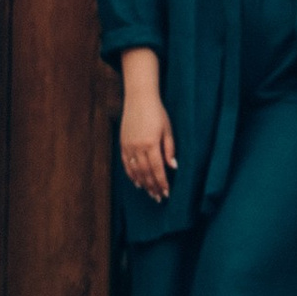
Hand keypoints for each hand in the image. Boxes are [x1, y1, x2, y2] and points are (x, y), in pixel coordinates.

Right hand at [119, 80, 176, 198]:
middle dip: (152, 187)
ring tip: (149, 192)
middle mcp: (138, 147)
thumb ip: (170, 149)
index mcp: (151, 144)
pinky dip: (131, 174)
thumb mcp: (168, 129)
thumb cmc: (157, 112)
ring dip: (142, 183)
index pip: (157, 169)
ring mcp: (128, 146)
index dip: (162, 183)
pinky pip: (126, 164)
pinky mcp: (123, 144)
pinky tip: (136, 182)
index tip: (166, 193)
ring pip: (135, 171)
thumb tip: (173, 167)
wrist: (139, 98)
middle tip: (158, 197)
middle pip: (145, 173)